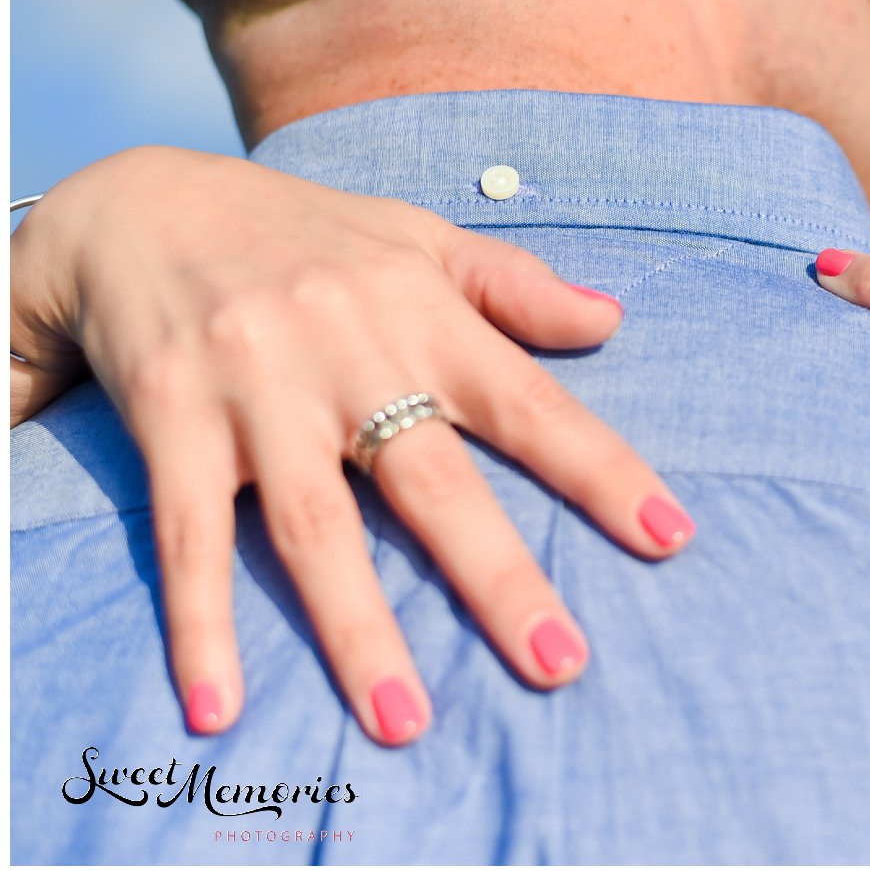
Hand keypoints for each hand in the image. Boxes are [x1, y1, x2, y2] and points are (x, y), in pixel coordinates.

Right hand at [11, 145, 696, 745]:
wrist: (142, 204)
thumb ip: (514, 286)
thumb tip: (613, 321)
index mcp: (422, 314)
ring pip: (316, 527)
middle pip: (434, 482)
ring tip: (404, 721)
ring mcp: (257, 391)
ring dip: (359, 628)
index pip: (532, 403)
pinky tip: (218, 708)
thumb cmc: (307, 235)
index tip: (670, 537)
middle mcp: (347, 353)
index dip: (603, 471)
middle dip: (499, 578)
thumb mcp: (417, 238)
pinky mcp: (172, 421)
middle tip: (561, 665)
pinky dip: (203, 623)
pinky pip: (189, 536)